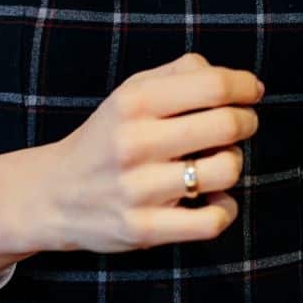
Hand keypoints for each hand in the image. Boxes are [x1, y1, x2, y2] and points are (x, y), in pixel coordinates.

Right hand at [0, 51, 261, 271]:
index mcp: (135, 102)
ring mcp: (138, 189)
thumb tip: (241, 82)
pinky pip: (212, 221)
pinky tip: (213, 200)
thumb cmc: (108, 137)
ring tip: (216, 163)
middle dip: (246, 123)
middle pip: (227, 125)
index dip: (245, 87)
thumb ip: (183, 73)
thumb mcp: (133, 92)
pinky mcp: (142, 228)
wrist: (52, 194)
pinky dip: (225, 209)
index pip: (214, 85)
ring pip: (226, 171)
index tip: (250, 93)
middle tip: (239, 126)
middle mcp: (135, 143)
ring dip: (233, 164)